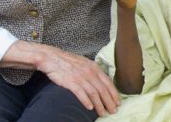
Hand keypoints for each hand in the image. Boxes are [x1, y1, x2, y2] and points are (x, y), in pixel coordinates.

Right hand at [0, 42, 119, 115]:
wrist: (52, 57)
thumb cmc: (68, 61)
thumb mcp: (84, 63)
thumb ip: (93, 71)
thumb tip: (102, 82)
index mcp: (94, 67)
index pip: (108, 82)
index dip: (114, 93)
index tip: (118, 102)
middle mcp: (89, 72)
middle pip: (103, 90)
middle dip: (109, 102)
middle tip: (113, 111)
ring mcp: (80, 77)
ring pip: (94, 93)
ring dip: (99, 105)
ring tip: (102, 113)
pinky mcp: (71, 82)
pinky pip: (81, 93)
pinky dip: (86, 102)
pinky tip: (90, 108)